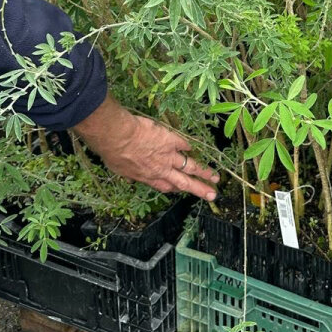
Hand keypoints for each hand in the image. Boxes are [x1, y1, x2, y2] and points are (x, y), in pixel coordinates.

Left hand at [73, 93, 218, 201]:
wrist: (119, 137)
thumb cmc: (114, 154)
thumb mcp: (120, 170)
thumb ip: (130, 175)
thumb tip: (130, 179)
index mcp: (150, 177)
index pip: (167, 187)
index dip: (177, 189)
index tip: (183, 190)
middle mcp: (162, 169)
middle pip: (185, 182)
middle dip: (199, 189)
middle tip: (212, 195)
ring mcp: (169, 155)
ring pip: (191, 166)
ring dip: (204, 172)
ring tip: (216, 177)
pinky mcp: (171, 140)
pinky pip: (183, 144)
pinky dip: (188, 147)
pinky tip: (193, 148)